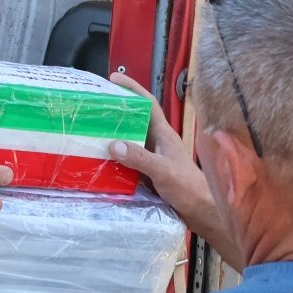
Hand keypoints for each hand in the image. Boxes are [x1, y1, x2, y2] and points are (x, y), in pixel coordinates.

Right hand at [107, 72, 242, 269]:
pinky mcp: (148, 173)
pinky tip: (101, 162)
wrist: (202, 212)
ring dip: (113, 136)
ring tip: (90, 132)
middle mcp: (157, 142)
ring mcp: (153, 158)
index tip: (113, 79)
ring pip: (129, 140)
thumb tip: (114, 145)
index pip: (148, 104)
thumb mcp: (163, 171)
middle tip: (93, 108)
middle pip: (134, 120)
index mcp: (164, 134)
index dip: (132, 88)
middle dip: (116, 112)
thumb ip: (140, 158)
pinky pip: (128, 160)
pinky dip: (115, 158)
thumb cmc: (190, 188)